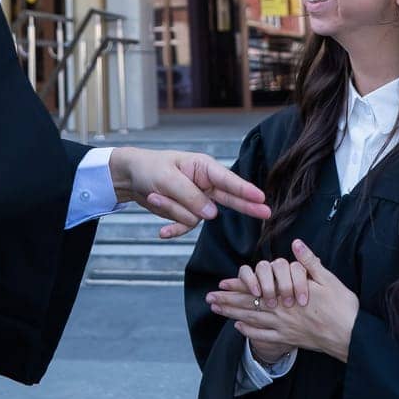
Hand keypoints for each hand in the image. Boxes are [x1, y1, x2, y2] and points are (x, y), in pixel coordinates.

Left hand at [108, 147, 270, 238]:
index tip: (261, 198)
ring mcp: (196, 199)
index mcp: (203, 167)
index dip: (245, 190)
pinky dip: (174, 227)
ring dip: (174, 211)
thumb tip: (212, 215)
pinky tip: (162, 231)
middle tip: (267, 213)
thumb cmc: (149, 169)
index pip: (228, 180)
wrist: (130, 177)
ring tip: (155, 196)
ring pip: (196, 216)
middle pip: (229, 198)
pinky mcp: (186, 212)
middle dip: (246, 205)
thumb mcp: (167, 180)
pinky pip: (186, 225)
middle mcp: (204, 183)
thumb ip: (190, 197)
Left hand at [206, 239, 359, 361]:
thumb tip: (295, 244)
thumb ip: (309, 262)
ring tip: (217, 311)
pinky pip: (265, 338)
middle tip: (209, 298)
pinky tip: (240, 329)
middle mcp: (282, 313)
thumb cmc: (342, 307)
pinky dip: (250, 333)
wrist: (352, 336)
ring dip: (233, 315)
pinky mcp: (291, 339)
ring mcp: (285, 328)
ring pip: (253, 321)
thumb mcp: (327, 279)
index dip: (238, 285)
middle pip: (249, 305)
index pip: (256, 289)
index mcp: (288, 295)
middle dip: (227, 301)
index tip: (220, 283)